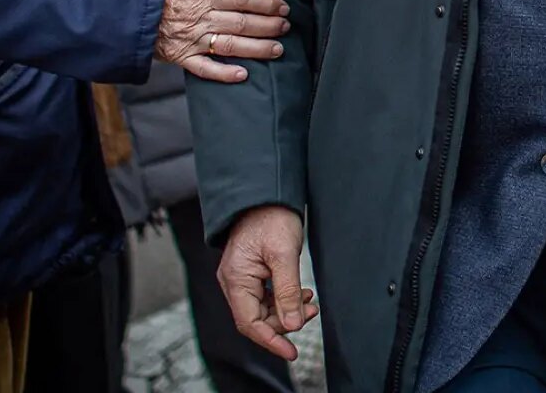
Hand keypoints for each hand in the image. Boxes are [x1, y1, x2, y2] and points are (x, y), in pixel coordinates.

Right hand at [154, 0, 289, 81]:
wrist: (122, 11)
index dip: (266, 3)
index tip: (283, 7)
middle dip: (268, 26)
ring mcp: (192, 40)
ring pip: (232, 45)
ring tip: (277, 49)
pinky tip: (243, 75)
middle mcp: (202, 19)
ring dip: (257, 48)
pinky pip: (205, 69)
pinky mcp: (181, 57)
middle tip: (286, 27)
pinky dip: (224, 74)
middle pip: (243, 23)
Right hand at [219, 205, 317, 359]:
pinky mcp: (251, 273)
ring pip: (263, 309)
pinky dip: (284, 299)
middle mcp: (234, 281)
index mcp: (236, 279)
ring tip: (310, 302)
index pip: (250, 323)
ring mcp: (241, 277)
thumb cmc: (271, 217)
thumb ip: (287, 292)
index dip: (271, 340)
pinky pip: (265, 296)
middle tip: (311, 312)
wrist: (267, 194)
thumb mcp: (284, 255)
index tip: (291, 351)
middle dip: (285, 322)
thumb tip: (293, 324)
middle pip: (257, 318)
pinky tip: (301, 294)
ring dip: (287, 311)